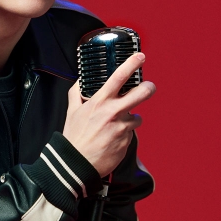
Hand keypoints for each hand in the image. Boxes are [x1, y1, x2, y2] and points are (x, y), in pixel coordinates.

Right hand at [62, 53, 155, 177]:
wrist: (77, 164)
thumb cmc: (74, 138)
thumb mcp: (72, 111)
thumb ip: (77, 93)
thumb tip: (80, 81)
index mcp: (100, 102)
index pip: (118, 77)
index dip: (131, 64)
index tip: (140, 57)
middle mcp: (113, 112)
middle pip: (141, 93)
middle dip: (148, 88)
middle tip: (149, 87)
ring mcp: (122, 127)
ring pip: (137, 117)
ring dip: (130, 119)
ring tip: (116, 126)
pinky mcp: (126, 141)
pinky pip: (131, 133)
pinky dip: (124, 134)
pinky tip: (112, 138)